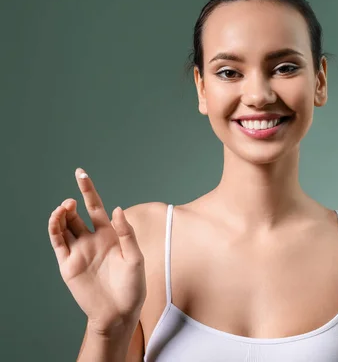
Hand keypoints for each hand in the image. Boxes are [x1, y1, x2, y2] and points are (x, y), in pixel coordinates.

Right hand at [47, 168, 145, 335]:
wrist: (120, 312)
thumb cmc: (133, 286)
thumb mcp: (135, 258)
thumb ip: (126, 233)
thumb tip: (116, 209)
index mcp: (110, 235)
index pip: (96, 207)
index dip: (88, 190)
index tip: (80, 173)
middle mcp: (92, 240)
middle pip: (77, 215)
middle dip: (72, 203)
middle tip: (72, 200)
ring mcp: (79, 251)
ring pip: (64, 226)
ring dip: (62, 214)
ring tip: (65, 206)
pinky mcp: (68, 264)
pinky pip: (58, 242)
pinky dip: (54, 229)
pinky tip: (57, 218)